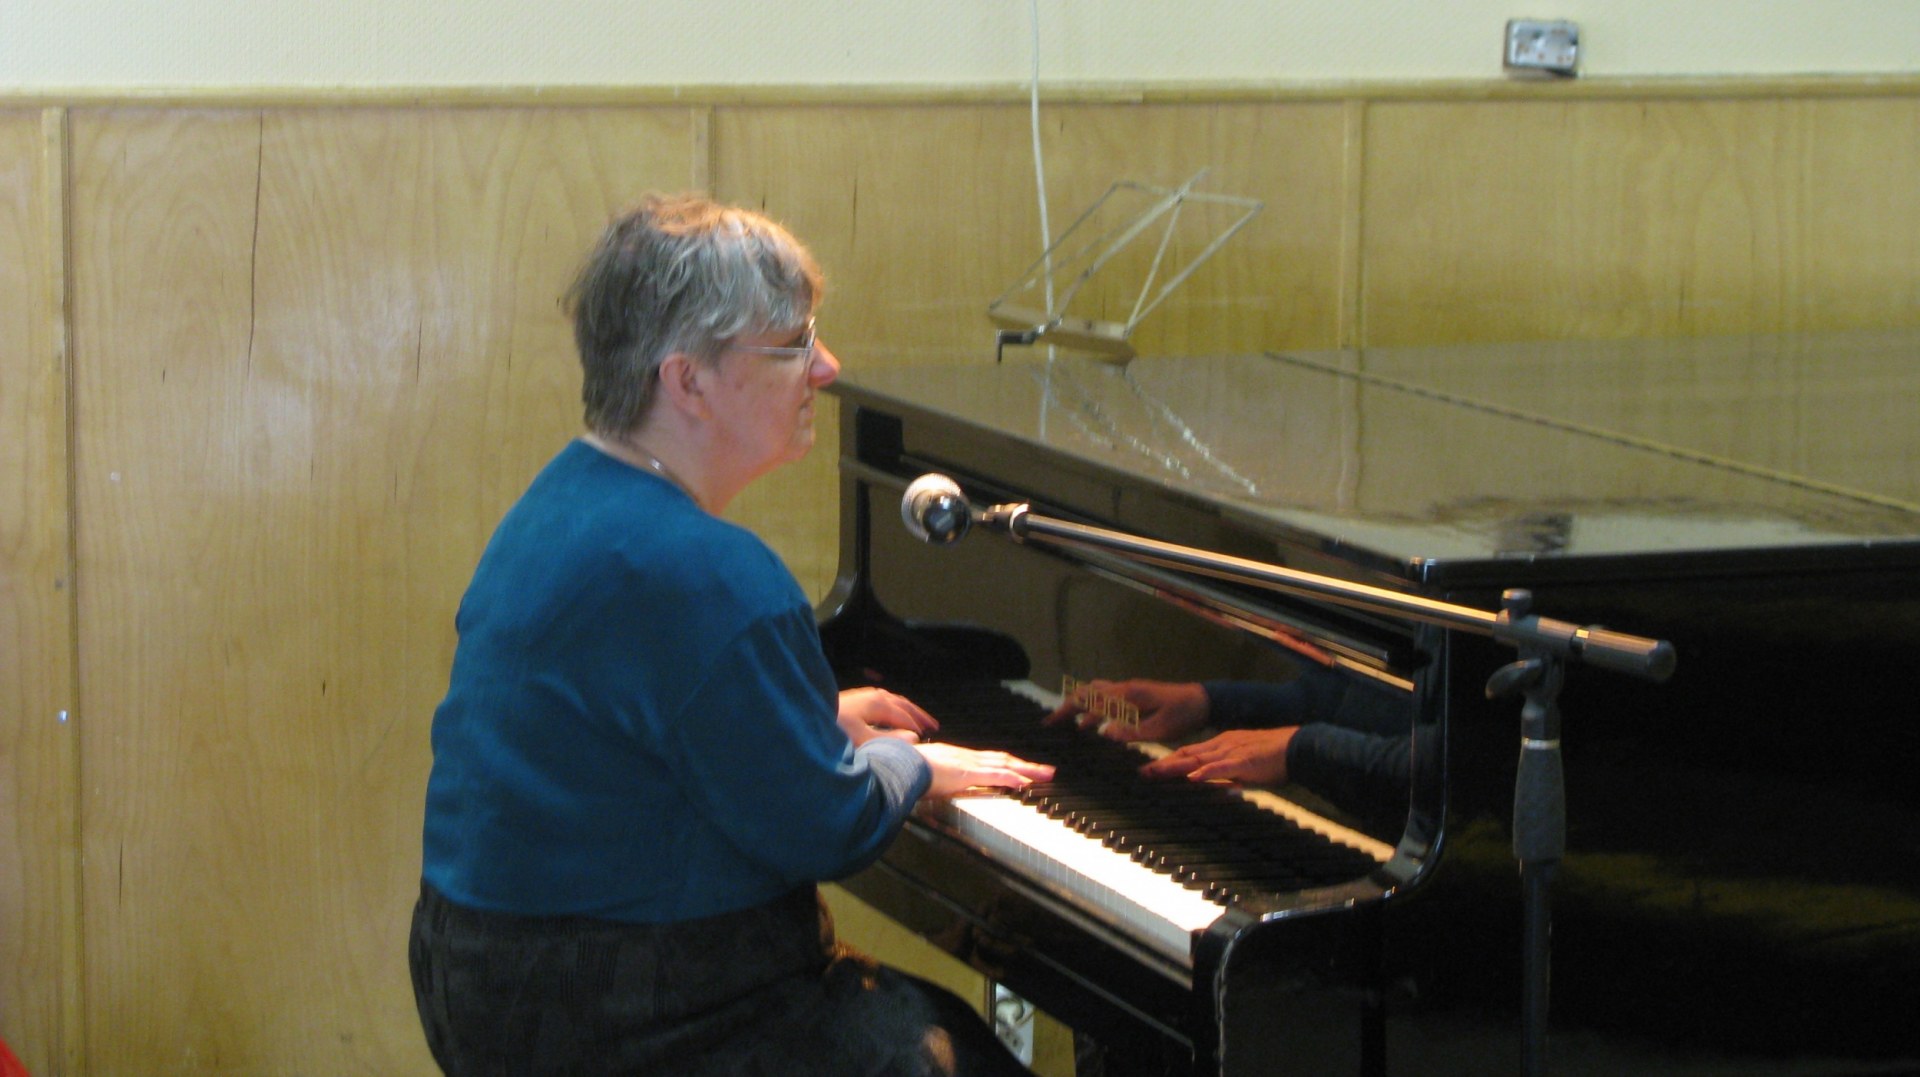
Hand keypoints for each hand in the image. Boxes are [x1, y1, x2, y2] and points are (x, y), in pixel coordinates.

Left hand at [837, 687, 938, 745]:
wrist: (799, 719)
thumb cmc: (830, 732)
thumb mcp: (862, 741)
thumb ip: (889, 741)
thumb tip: (914, 738)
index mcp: (875, 704)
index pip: (903, 714)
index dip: (916, 725)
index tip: (928, 735)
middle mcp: (868, 696)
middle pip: (899, 702)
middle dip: (916, 713)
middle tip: (932, 724)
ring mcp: (858, 696)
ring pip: (888, 699)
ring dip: (904, 709)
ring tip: (914, 718)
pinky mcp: (848, 701)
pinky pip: (878, 700)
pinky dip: (890, 707)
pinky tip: (886, 714)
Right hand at [916, 742, 1054, 798]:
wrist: (897, 763)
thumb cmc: (905, 768)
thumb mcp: (924, 771)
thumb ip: (933, 776)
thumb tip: (933, 780)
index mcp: (957, 757)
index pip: (990, 759)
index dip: (1008, 763)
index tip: (1022, 767)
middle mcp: (966, 756)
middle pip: (1003, 759)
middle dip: (1026, 765)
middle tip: (1047, 770)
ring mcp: (968, 764)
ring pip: (1004, 765)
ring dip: (1027, 770)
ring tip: (1045, 775)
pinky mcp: (966, 774)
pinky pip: (994, 776)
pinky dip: (1011, 779)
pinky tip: (1025, 783)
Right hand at [1046, 679, 1210, 743]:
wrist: (1203, 702)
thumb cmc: (1183, 716)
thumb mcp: (1159, 729)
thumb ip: (1131, 731)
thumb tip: (1104, 733)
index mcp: (1127, 695)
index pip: (1090, 699)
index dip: (1068, 710)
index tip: (1051, 723)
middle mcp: (1125, 689)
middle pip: (1088, 692)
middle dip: (1068, 706)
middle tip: (1053, 724)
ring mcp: (1129, 691)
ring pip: (1097, 693)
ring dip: (1082, 707)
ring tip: (1071, 727)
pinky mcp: (1135, 696)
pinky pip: (1108, 698)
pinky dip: (1095, 707)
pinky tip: (1095, 724)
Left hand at [1139, 727, 1298, 784]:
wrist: (1298, 747)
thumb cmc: (1275, 758)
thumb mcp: (1246, 764)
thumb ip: (1230, 774)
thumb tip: (1219, 787)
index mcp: (1223, 744)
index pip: (1191, 752)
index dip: (1170, 760)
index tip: (1152, 767)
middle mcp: (1223, 745)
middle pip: (1188, 755)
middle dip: (1164, 764)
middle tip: (1143, 772)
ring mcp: (1232, 752)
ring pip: (1198, 759)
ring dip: (1176, 766)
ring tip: (1156, 771)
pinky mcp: (1244, 761)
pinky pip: (1221, 767)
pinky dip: (1206, 772)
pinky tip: (1193, 777)